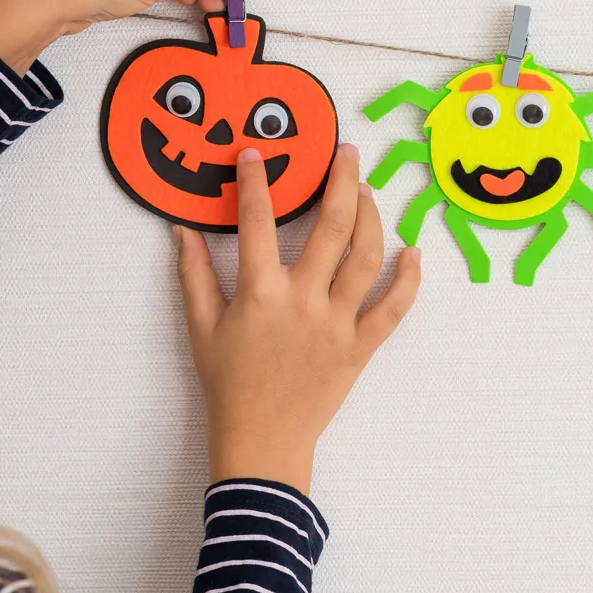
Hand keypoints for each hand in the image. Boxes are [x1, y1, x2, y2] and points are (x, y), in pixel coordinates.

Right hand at [175, 144, 420, 493]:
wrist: (261, 441)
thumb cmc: (228, 385)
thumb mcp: (202, 329)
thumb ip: (194, 275)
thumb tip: (179, 231)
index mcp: (260, 292)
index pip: (257, 221)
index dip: (255, 182)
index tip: (255, 154)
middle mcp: (304, 300)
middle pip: (331, 226)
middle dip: (340, 180)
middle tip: (345, 152)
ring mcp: (337, 323)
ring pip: (366, 257)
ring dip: (373, 218)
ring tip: (368, 192)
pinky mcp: (361, 347)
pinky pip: (394, 309)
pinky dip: (408, 280)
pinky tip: (413, 252)